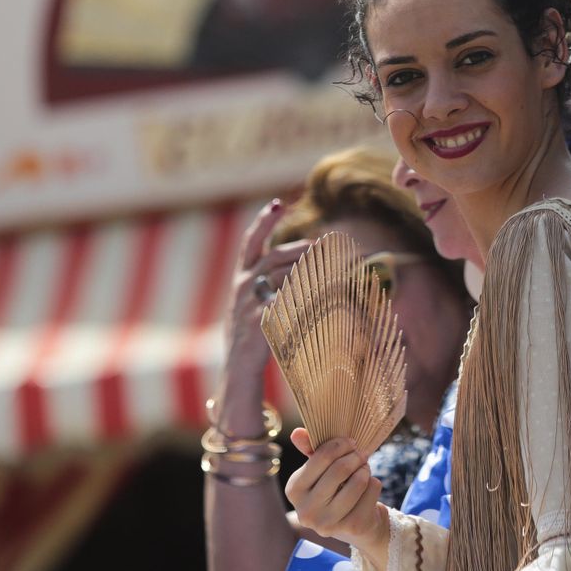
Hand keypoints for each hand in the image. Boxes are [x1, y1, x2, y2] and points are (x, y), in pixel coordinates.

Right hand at [225, 201, 308, 360]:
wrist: (238, 366)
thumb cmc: (252, 331)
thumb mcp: (253, 301)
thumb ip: (271, 279)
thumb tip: (304, 258)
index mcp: (242, 277)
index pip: (251, 242)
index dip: (263, 221)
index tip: (276, 204)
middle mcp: (243, 285)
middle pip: (276, 257)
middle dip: (301, 249)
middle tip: (323, 245)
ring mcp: (249, 303)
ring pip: (286, 278)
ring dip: (311, 272)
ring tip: (332, 270)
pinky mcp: (260, 320)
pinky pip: (289, 302)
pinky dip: (307, 297)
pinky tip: (323, 296)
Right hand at [286, 429, 388, 552]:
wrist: (354, 523)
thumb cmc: (334, 489)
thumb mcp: (320, 470)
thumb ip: (311, 450)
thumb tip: (298, 432)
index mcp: (294, 490)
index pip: (321, 457)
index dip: (340, 444)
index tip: (350, 443)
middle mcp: (306, 510)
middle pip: (340, 469)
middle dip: (356, 456)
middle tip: (360, 454)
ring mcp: (328, 523)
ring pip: (359, 481)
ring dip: (365, 470)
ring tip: (363, 470)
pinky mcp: (352, 527)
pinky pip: (372, 491)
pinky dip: (374, 483)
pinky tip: (367, 489)